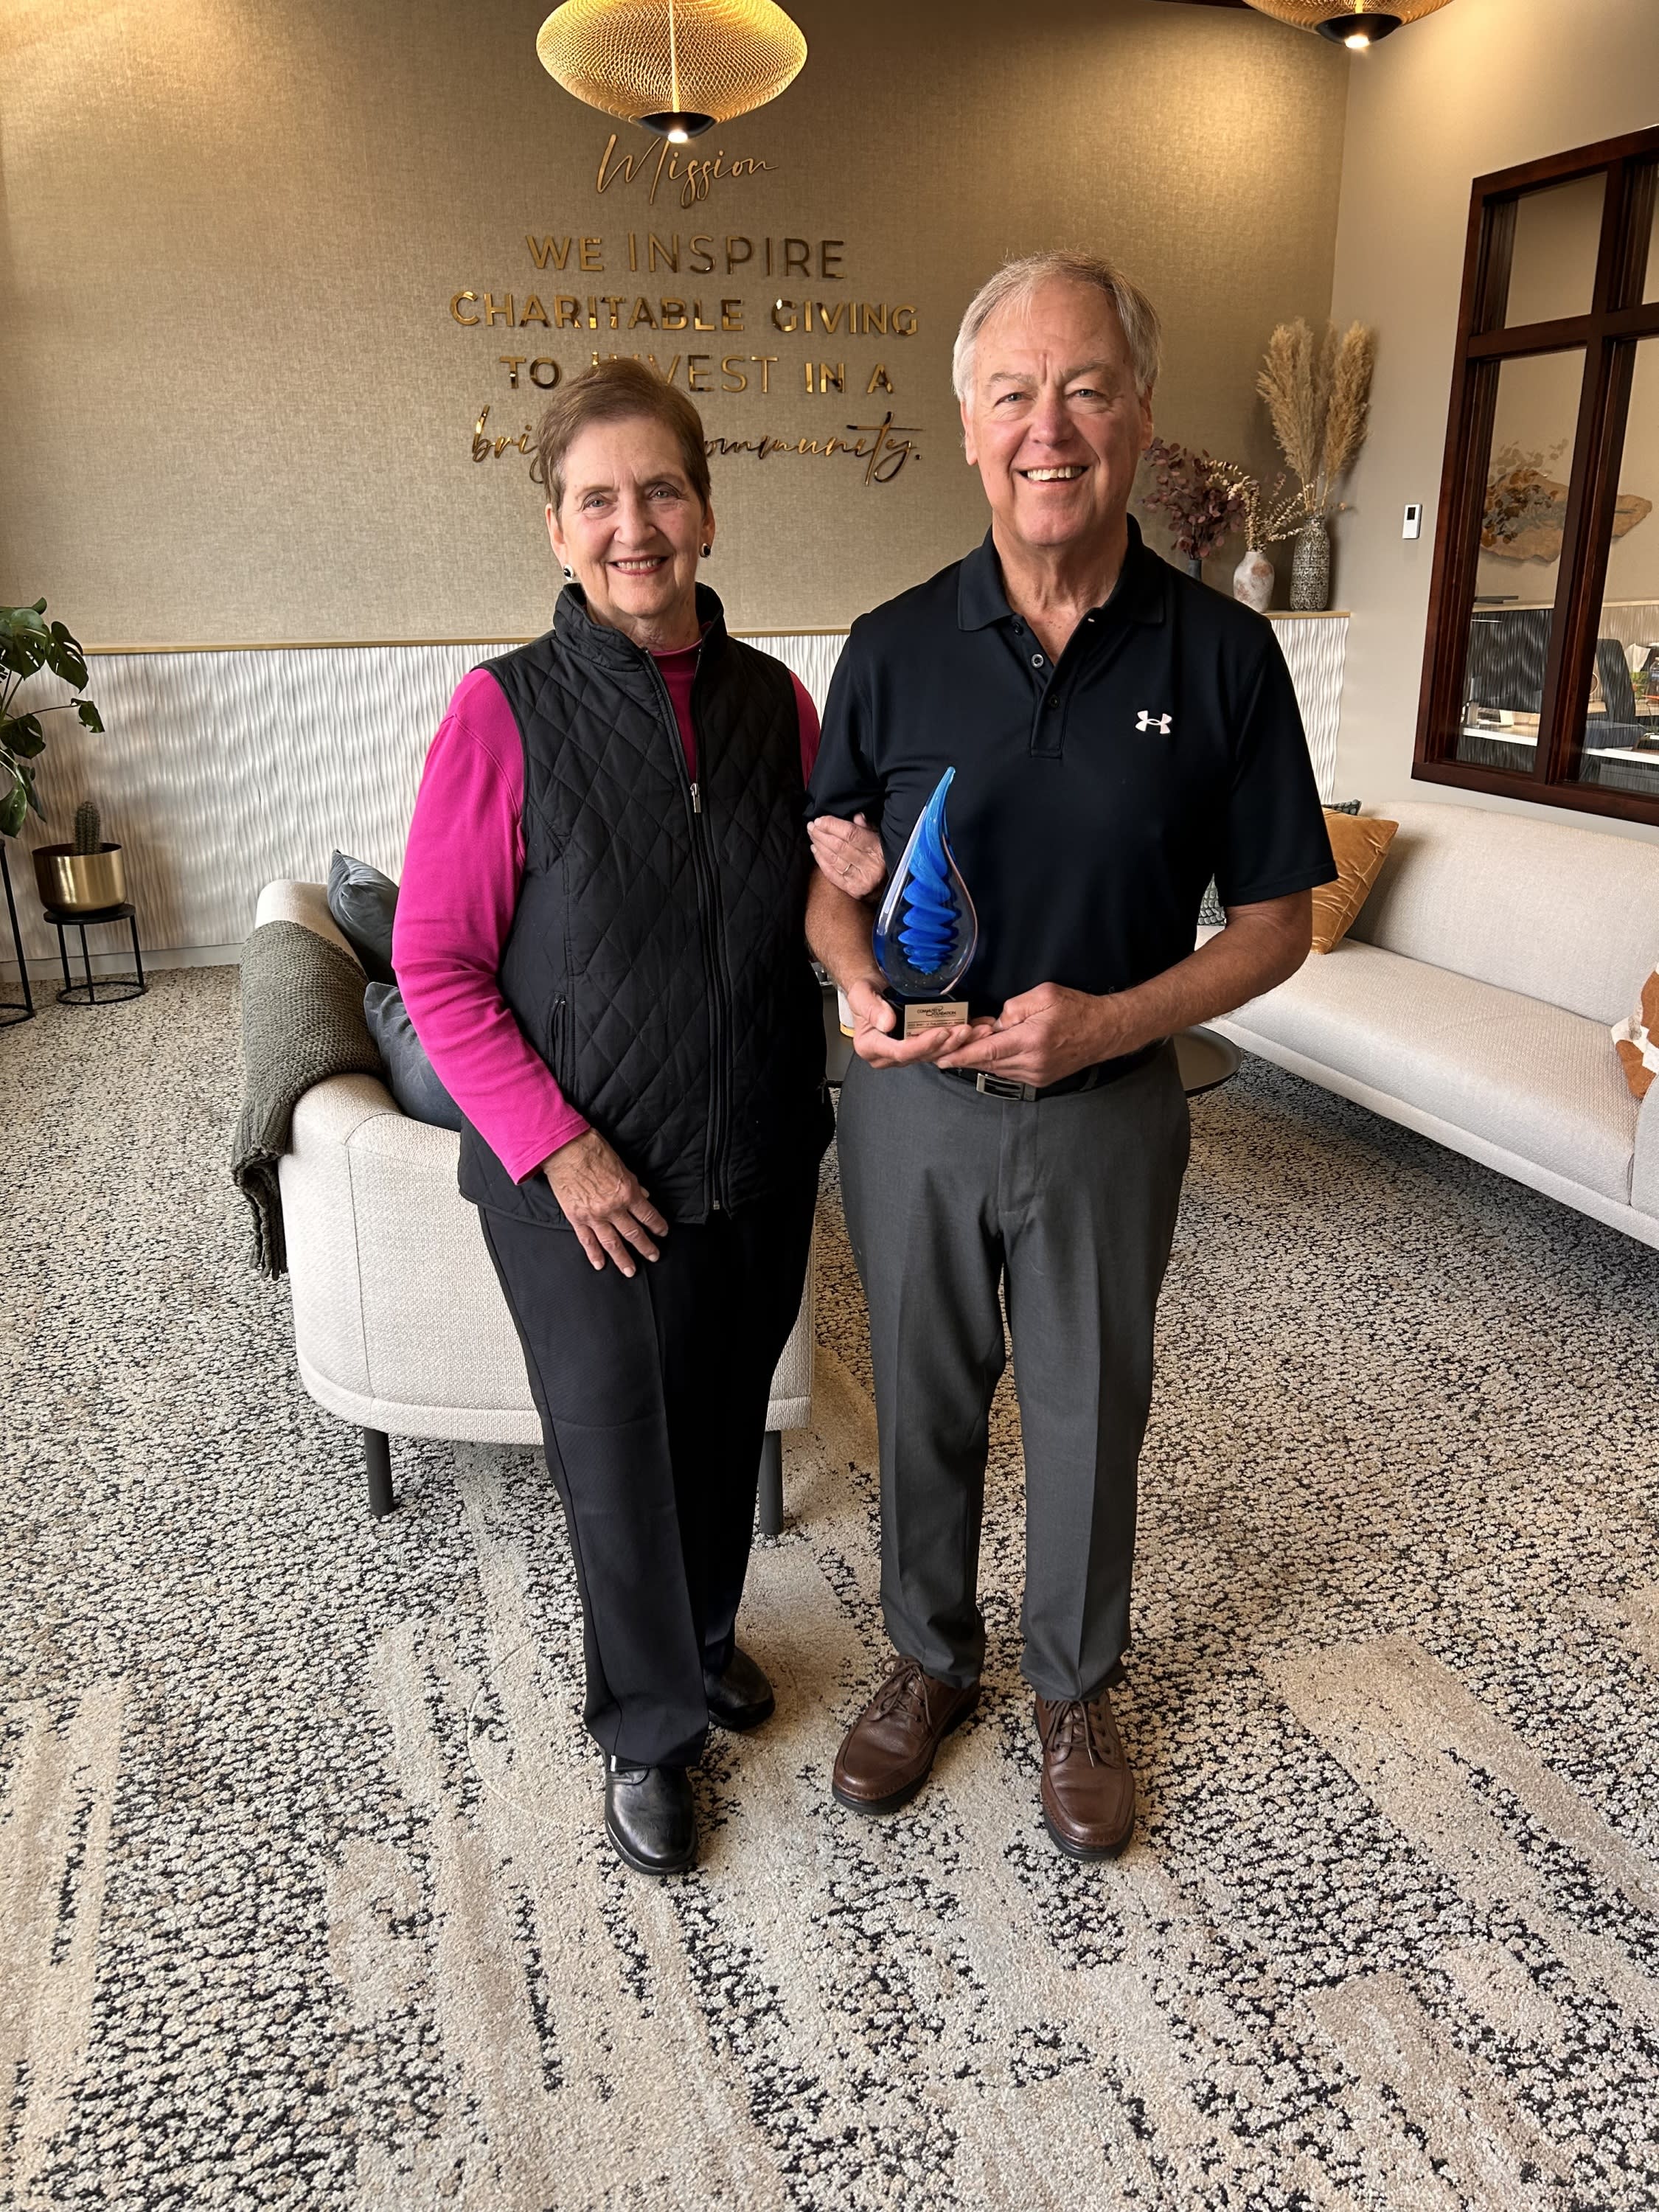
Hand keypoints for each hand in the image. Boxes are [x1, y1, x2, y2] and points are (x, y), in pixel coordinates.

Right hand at [541, 1129, 668, 1275]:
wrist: (564, 1150)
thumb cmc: (593, 1151)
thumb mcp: (621, 1165)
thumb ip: (633, 1183)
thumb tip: (644, 1195)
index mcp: (627, 1192)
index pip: (648, 1215)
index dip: (658, 1225)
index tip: (663, 1233)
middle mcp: (613, 1208)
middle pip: (634, 1233)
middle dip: (646, 1247)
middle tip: (654, 1256)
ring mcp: (594, 1216)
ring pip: (612, 1243)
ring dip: (623, 1259)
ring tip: (630, 1271)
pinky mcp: (577, 1218)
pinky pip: (587, 1240)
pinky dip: (594, 1254)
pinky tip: (600, 1264)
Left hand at [808, 812, 886, 901]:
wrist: (890, 885)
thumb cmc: (883, 856)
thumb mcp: (880, 838)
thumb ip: (868, 827)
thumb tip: (856, 816)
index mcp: (878, 849)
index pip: (850, 834)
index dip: (832, 825)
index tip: (820, 820)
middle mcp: (870, 866)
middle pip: (839, 846)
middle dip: (821, 834)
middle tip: (811, 826)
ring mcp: (861, 880)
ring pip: (833, 859)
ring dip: (819, 845)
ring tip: (812, 835)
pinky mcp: (853, 890)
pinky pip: (831, 873)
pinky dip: (821, 860)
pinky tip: (815, 850)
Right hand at [843, 973, 994, 1070]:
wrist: (874, 985)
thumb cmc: (866, 990)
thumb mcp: (861, 993)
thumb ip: (871, 1007)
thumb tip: (886, 1022)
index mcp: (871, 1046)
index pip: (901, 1051)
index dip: (923, 1044)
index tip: (941, 1032)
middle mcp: (889, 1054)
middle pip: (922, 1055)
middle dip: (947, 1044)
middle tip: (965, 1030)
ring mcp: (906, 1052)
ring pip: (935, 1053)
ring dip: (958, 1043)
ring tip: (976, 1030)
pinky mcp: (919, 1046)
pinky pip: (939, 1046)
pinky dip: (957, 1038)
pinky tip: (974, 1028)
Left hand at [935, 982, 1129, 1089]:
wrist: (1106, 1031)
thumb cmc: (1077, 1009)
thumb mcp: (1044, 995)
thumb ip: (1014, 1008)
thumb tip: (995, 1023)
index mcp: (1031, 1040)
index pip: (987, 1051)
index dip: (961, 1055)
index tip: (940, 1058)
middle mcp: (1032, 1063)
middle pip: (988, 1063)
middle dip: (964, 1057)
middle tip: (941, 1051)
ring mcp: (1036, 1075)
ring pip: (997, 1069)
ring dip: (980, 1059)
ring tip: (966, 1047)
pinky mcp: (1040, 1080)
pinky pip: (1009, 1072)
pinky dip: (996, 1063)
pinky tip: (990, 1052)